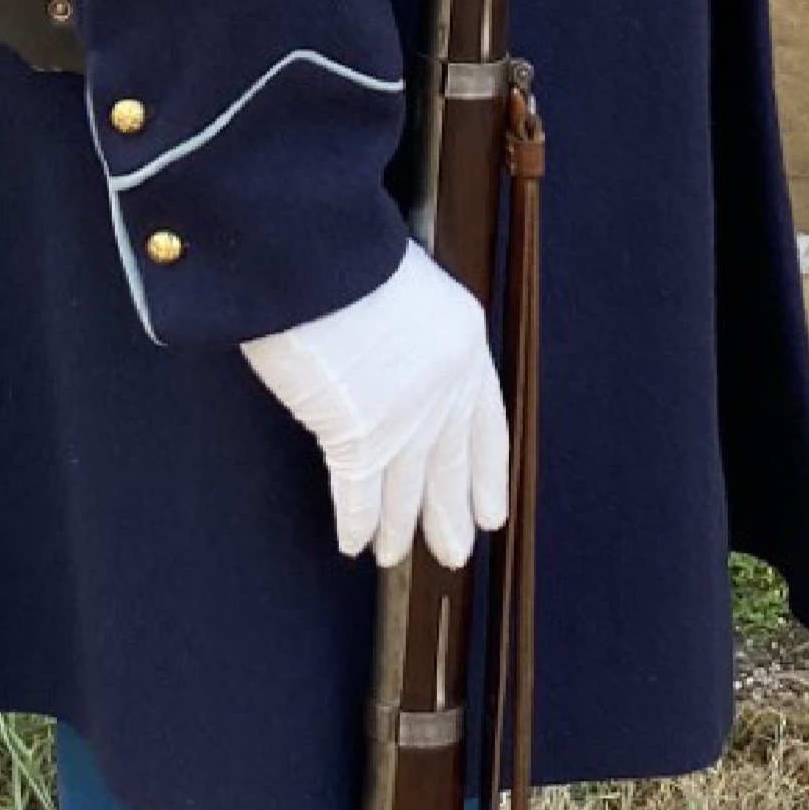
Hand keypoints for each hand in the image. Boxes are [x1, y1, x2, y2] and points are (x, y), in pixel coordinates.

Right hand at [242, 244, 511, 568]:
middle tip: (455, 550)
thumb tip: (376, 351)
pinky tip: (354, 545)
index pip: (486, 424)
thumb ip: (400, 327)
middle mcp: (445, 387)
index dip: (486, 472)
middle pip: (451, 463)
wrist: (318, 255)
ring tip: (397, 556)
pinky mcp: (359, 433)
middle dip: (451, 511)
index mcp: (462, 344)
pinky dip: (356, 521)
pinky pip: (358, 491)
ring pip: (408, 485)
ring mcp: (406, 414)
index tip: (490, 509)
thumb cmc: (341, 253)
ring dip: (401, 525)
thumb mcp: (396, 283)